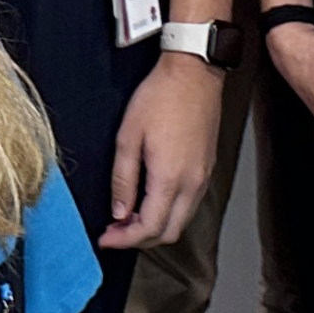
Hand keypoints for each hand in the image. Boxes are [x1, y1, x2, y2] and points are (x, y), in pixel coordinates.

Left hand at [101, 50, 222, 248]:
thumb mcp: (128, 136)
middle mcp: (192, 184)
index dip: (123, 240)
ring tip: (129, 216)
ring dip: (155, 227)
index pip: (148, 228)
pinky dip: (169, 212)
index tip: (105, 238)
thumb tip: (119, 212)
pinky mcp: (207, 168)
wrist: (194, 72)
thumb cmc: (161, 96)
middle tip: (115, 231)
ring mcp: (203, 177)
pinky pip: (189, 204)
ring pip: (181, 221)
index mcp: (170, 178)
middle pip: (169, 233)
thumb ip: (123, 179)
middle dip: (140, 240)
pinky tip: (151, 200)